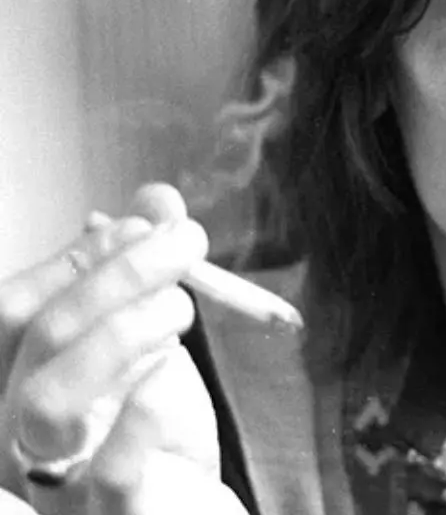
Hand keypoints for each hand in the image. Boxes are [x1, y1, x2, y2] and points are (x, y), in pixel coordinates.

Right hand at [0, 184, 248, 513]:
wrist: (189, 512)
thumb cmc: (158, 437)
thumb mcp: (150, 344)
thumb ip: (144, 273)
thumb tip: (156, 200)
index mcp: (15, 385)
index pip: (12, 310)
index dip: (77, 257)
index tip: (143, 225)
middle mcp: (13, 435)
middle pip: (36, 336)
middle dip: (116, 272)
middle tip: (187, 243)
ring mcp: (52, 486)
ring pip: (48, 401)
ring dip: (121, 333)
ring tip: (181, 310)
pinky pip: (108, 474)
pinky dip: (141, 412)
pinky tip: (170, 371)